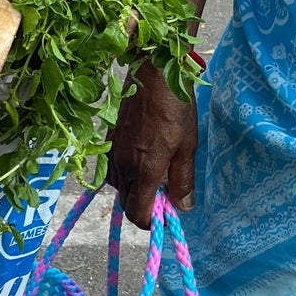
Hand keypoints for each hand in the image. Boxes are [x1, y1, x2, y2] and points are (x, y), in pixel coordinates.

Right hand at [107, 61, 198, 229]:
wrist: (152, 73)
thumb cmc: (174, 107)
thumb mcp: (187, 146)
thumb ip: (182, 179)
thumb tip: (183, 206)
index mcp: (143, 171)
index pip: (137, 212)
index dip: (149, 222)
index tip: (163, 218)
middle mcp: (123, 166)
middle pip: (125, 203)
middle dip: (142, 207)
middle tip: (162, 197)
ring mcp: (112, 153)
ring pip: (117, 186)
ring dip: (132, 190)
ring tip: (152, 177)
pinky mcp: (108, 141)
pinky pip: (112, 169)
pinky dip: (124, 174)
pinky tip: (139, 161)